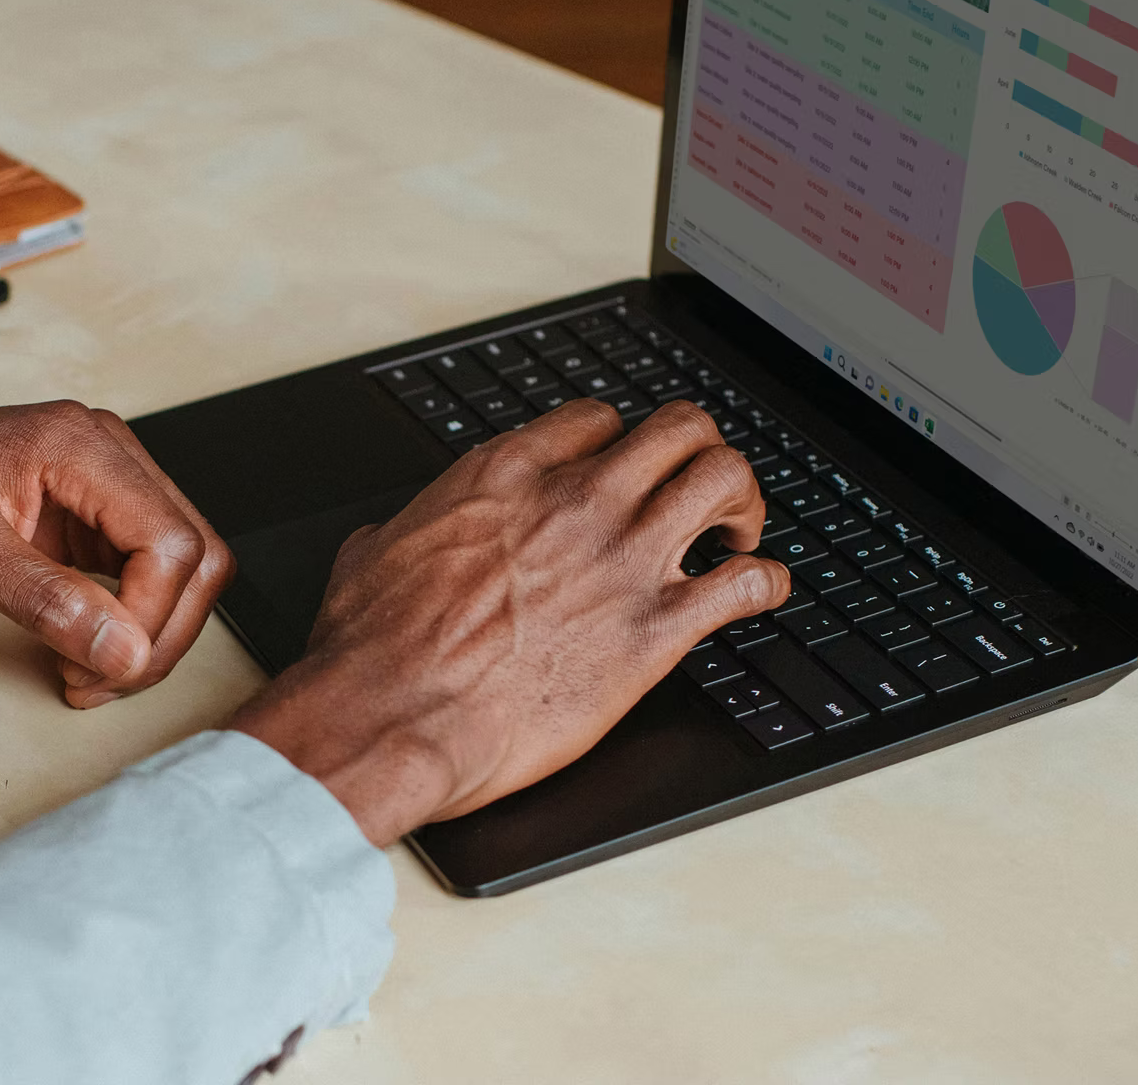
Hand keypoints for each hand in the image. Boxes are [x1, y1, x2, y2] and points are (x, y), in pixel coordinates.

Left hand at [0, 402, 232, 707]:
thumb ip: (46, 601)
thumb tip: (122, 647)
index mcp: (79, 445)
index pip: (170, 541)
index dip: (150, 618)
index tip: (99, 666)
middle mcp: (102, 454)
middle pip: (193, 553)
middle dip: (159, 633)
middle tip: (100, 682)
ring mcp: (98, 484)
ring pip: (178, 567)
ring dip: (146, 633)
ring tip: (86, 674)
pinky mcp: (85, 515)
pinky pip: (140, 571)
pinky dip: (124, 621)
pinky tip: (80, 650)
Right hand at [229, 398, 787, 843]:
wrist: (392, 717)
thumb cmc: (373, 650)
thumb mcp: (371, 558)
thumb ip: (400, 532)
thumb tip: (387, 538)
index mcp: (507, 476)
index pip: (598, 420)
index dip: (619, 444)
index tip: (623, 472)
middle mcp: (576, 502)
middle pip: (680, 429)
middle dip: (699, 454)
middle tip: (696, 495)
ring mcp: (622, 560)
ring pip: (726, 479)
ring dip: (743, 503)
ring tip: (735, 534)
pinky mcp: (654, 632)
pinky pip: (746, 584)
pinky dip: (766, 583)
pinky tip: (759, 594)